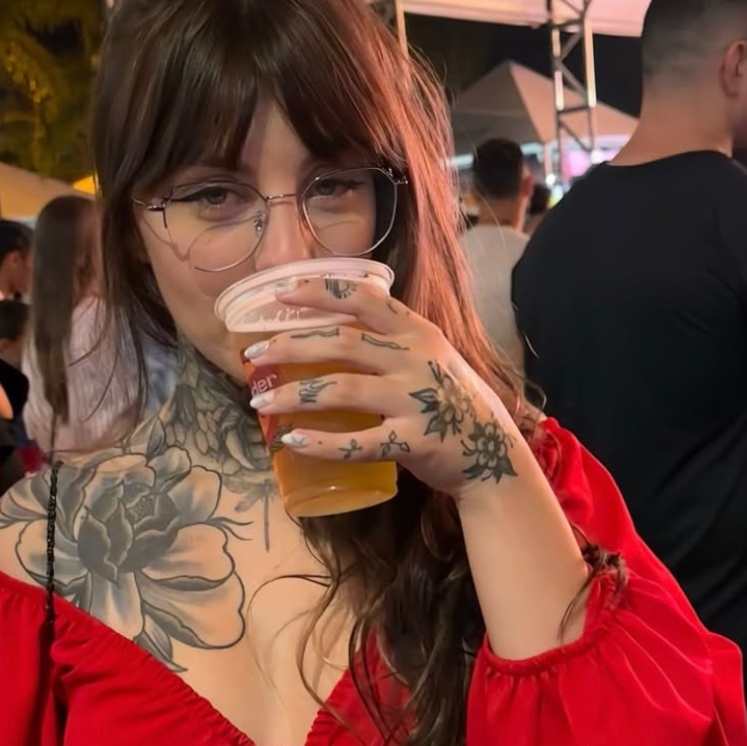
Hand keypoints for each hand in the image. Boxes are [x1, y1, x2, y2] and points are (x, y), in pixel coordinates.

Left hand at [240, 274, 520, 499]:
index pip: (363, 298)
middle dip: (290, 347)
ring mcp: (416, 401)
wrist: (493, 453)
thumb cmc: (453, 402)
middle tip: (254, 357)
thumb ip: (391, 340)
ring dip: (295, 396)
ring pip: (342, 389)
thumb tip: (330, 327)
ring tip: (261, 403)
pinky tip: (293, 441)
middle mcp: (416, 359)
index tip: (279, 294)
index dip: (318, 292)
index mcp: (418, 332)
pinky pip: (359, 442)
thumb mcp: (432, 356)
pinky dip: (322, 443)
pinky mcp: (414, 442)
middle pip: (342, 342)